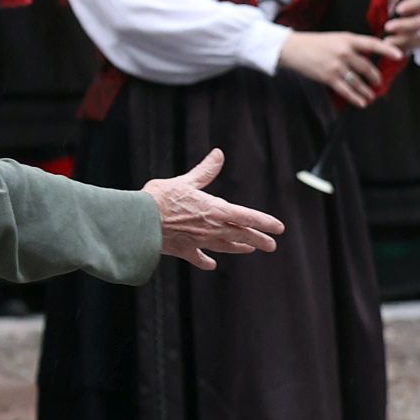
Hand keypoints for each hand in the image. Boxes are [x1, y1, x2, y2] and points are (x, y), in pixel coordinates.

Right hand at [146, 149, 284, 270]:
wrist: (140, 222)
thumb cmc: (160, 198)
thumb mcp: (184, 181)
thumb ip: (204, 171)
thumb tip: (218, 154)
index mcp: (215, 210)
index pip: (247, 217)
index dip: (265, 222)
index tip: (279, 228)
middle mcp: (212, 228)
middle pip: (241, 235)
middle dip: (258, 239)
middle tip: (271, 245)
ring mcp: (199, 241)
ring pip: (225, 246)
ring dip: (238, 248)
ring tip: (249, 249)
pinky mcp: (184, 250)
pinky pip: (199, 258)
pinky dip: (206, 261)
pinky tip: (212, 264)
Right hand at [278, 30, 403, 107]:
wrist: (291, 49)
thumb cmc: (313, 43)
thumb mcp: (334, 38)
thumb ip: (351, 45)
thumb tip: (367, 56)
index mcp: (347, 39)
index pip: (372, 44)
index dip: (387, 49)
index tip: (399, 56)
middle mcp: (344, 52)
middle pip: (367, 67)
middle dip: (375, 77)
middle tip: (378, 82)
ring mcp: (336, 65)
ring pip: (358, 81)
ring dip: (367, 90)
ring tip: (371, 96)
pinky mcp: (328, 77)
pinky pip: (346, 90)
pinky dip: (356, 97)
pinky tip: (362, 102)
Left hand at [382, 0, 419, 56]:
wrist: (414, 18)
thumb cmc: (404, 5)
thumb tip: (393, 2)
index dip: (411, 5)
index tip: (398, 10)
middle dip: (405, 25)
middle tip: (388, 27)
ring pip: (419, 37)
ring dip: (402, 40)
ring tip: (386, 41)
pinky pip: (416, 47)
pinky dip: (404, 48)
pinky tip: (392, 49)